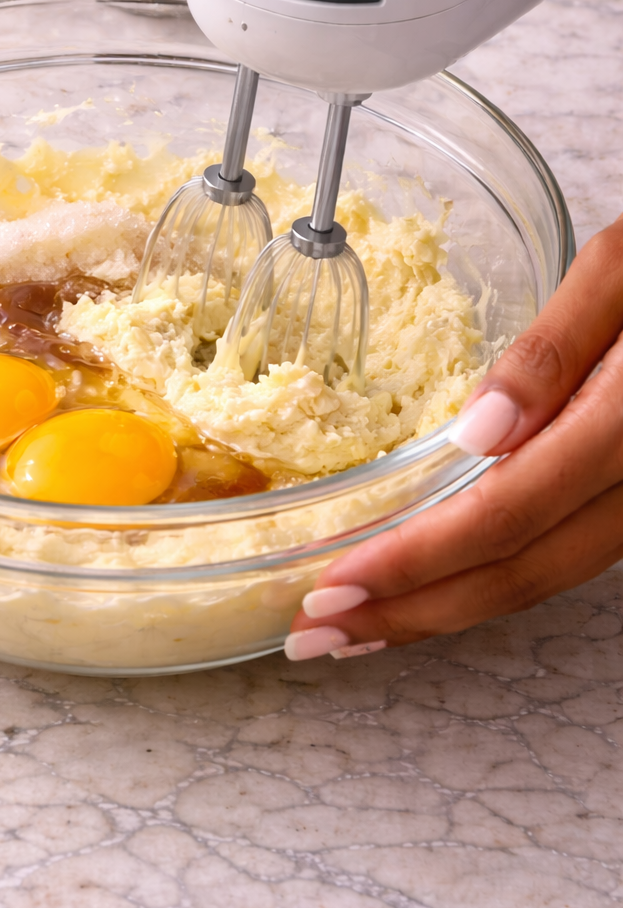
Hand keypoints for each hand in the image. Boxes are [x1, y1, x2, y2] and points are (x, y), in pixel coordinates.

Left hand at [279, 216, 622, 659]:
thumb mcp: (622, 271)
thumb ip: (555, 348)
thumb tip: (477, 430)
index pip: (508, 513)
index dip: (419, 559)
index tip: (336, 584)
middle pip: (520, 574)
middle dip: (411, 613)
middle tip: (315, 636)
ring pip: (543, 580)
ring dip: (442, 612)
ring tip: (355, 629)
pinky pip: (561, 559)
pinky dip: (487, 584)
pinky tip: (432, 589)